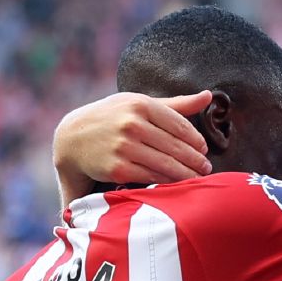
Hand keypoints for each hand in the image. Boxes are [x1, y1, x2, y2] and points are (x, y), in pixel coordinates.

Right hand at [53, 90, 210, 195]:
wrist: (72, 139)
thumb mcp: (138, 104)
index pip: (180, 125)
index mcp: (140, 105)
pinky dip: (167, 181)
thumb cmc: (112, 119)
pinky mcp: (117, 168)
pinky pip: (151, 176)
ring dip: (186, 174)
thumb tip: (209, 96)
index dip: (195, 140)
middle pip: (175, 146)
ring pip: (166, 163)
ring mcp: (123, 147)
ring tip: (197, 178)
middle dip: (195, 160)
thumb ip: (175, 104)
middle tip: (206, 169)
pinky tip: (176, 184)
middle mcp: (131, 124)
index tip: (203, 150)